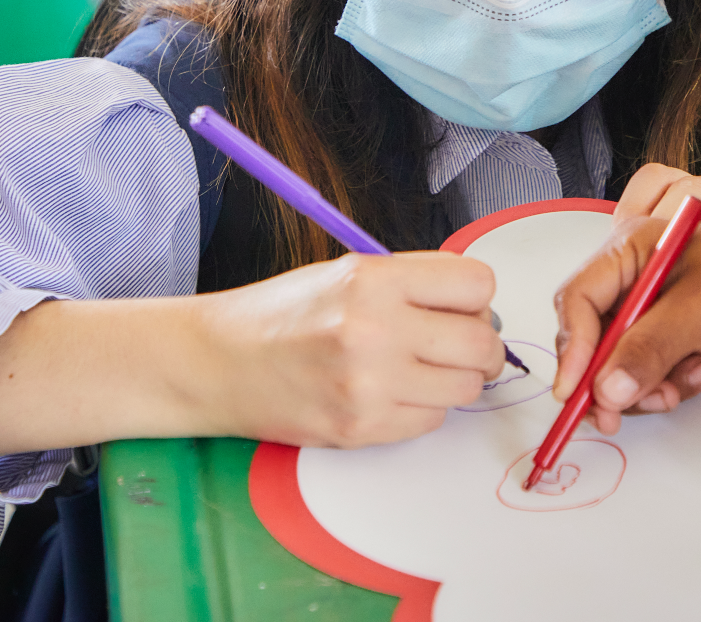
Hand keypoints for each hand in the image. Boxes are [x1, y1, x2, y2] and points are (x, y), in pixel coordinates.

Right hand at [193, 250, 505, 446]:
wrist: (218, 363)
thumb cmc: (281, 315)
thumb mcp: (346, 273)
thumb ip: (413, 282)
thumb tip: (480, 306)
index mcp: (373, 280)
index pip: (477, 284)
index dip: (477, 298)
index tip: (464, 307)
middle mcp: (374, 329)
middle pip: (481, 343)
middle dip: (481, 346)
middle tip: (461, 346)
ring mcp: (369, 384)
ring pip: (465, 388)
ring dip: (453, 380)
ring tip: (420, 370)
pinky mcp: (362, 427)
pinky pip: (431, 421)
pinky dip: (422, 409)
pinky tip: (391, 393)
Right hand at [551, 219, 700, 434]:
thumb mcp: (700, 307)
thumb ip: (648, 348)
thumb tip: (606, 389)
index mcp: (631, 253)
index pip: (579, 299)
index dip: (573, 344)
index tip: (574, 387)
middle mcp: (636, 285)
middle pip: (590, 339)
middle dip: (600, 378)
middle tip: (609, 413)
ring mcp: (655, 319)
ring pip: (617, 368)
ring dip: (640, 388)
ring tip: (674, 389)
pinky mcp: (676, 348)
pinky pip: (649, 381)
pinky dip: (668, 388)